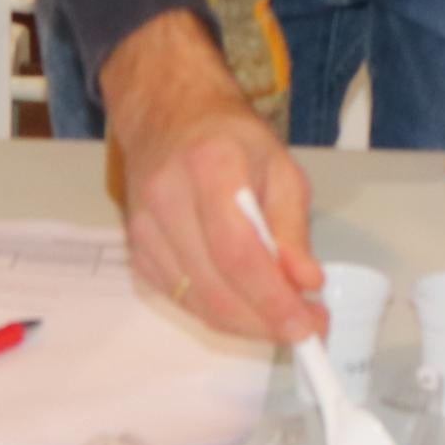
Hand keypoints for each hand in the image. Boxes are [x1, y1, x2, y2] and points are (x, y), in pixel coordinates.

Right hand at [99, 8, 321, 345]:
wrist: (166, 115)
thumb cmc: (230, 138)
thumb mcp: (280, 166)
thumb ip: (293, 227)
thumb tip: (305, 282)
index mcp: (209, 167)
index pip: (238, 252)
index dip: (273, 299)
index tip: (308, 324)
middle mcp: (166, 198)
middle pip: (215, 286)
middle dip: (264, 321)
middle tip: (305, 329)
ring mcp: (143, 227)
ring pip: (196, 301)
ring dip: (243, 323)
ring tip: (281, 319)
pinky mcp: (136, 249)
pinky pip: (179, 298)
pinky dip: (216, 311)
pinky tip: (244, 305)